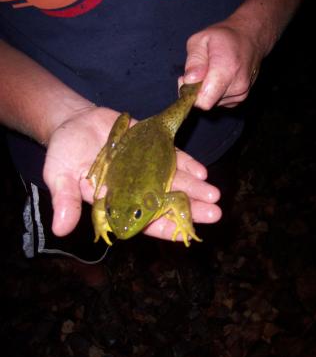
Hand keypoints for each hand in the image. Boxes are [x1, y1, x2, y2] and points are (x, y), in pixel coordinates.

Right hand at [43, 108, 220, 241]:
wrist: (73, 121)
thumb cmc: (64, 152)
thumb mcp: (59, 176)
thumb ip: (65, 201)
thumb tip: (60, 230)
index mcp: (116, 202)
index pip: (142, 221)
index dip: (163, 228)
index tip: (186, 235)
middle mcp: (136, 188)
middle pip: (166, 203)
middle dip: (190, 209)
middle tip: (214, 214)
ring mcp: (146, 167)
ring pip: (174, 181)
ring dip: (195, 188)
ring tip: (214, 195)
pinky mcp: (151, 146)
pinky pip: (172, 156)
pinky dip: (186, 163)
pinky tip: (201, 171)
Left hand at [181, 15, 263, 109]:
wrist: (251, 38)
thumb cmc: (225, 37)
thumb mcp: (201, 39)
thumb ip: (194, 61)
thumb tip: (189, 81)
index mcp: (227, 70)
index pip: (204, 101)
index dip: (191, 95)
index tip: (188, 81)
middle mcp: (237, 86)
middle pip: (206, 103)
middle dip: (197, 91)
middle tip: (199, 71)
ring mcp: (241, 94)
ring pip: (211, 103)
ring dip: (206, 91)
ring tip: (211, 72)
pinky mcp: (240, 99)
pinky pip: (218, 102)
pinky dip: (214, 93)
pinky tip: (218, 78)